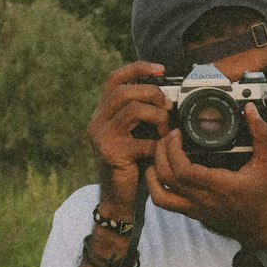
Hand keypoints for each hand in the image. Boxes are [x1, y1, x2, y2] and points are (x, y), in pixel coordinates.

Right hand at [87, 62, 169, 218]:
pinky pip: (142, 141)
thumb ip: (143, 114)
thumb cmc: (133, 164)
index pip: (115, 78)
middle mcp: (97, 121)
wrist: (119, 198)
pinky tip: (162, 151)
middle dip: (152, 93)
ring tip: (166, 130)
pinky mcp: (111, 153)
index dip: (138, 68)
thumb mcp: (136, 133)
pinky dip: (158, 145)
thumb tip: (167, 95)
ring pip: (132, 109)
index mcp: (103, 112)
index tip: (161, 70)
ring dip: (157, 117)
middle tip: (168, 107)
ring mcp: (101, 136)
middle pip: (124, 90)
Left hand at [147, 104, 266, 248]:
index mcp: (219, 186)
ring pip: (159, 194)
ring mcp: (194, 209)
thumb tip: (250, 109)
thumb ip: (261, 135)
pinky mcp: (191, 213)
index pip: (184, 171)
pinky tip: (160, 172)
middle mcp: (202, 199)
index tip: (177, 133)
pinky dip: (155, 186)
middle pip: (166, 177)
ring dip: (153, 171)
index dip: (173, 149)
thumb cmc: (266, 198)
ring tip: (160, 154)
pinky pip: (165, 202)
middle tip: (168, 137)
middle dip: (161, 152)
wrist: (263, 230)